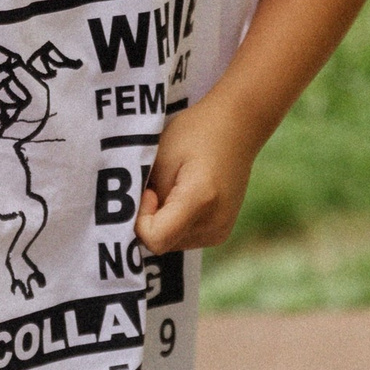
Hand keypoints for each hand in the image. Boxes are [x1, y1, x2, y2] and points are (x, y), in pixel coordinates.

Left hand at [133, 96, 256, 254]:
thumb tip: (133, 222)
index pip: (155, 239)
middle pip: (162, 243)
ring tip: (172, 188)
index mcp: (201, 200)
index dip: (140, 219)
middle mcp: (214, 223)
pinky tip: (182, 196)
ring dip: (161, 222)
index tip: (148, 190)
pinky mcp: (221, 232)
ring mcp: (220, 231)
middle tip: (156, 186)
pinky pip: (184, 238)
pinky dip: (174, 223)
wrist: (236, 126)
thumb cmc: (194, 133)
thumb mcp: (161, 156)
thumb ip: (145, 193)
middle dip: (148, 220)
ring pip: (170, 243)